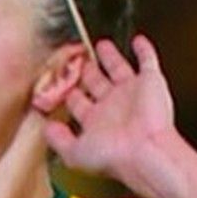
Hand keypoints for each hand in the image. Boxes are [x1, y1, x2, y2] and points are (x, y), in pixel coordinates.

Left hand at [44, 35, 179, 193]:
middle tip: (78, 59)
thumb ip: (58, 140)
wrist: (146, 151)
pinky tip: (139, 42)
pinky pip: (148, 61)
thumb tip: (45, 129)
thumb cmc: (114, 155)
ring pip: (117, 69)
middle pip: (95, 84)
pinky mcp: (150, 81)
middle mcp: (113, 107)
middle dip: (86, 72)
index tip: (59, 80)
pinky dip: (144, 51)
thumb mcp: (74, 152)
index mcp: (96, 122)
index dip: (69, 93)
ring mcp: (132, 93)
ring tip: (102, 46)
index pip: (78, 103)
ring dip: (109, 58)